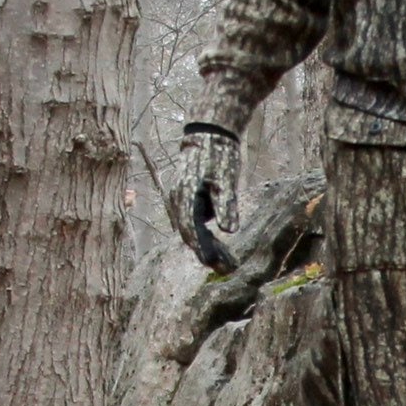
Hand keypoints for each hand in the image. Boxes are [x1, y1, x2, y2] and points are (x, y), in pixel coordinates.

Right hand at [168, 123, 242, 268]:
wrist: (208, 135)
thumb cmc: (218, 154)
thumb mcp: (226, 179)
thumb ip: (226, 204)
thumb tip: (229, 230)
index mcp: (184, 195)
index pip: (190, 229)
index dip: (202, 248)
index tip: (215, 264)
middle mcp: (176, 201)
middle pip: (189, 234)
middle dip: (207, 253)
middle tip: (227, 269)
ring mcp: (178, 202)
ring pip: (191, 231)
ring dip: (208, 247)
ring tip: (229, 263)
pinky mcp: (185, 202)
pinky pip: (193, 224)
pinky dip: (206, 236)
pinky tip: (222, 247)